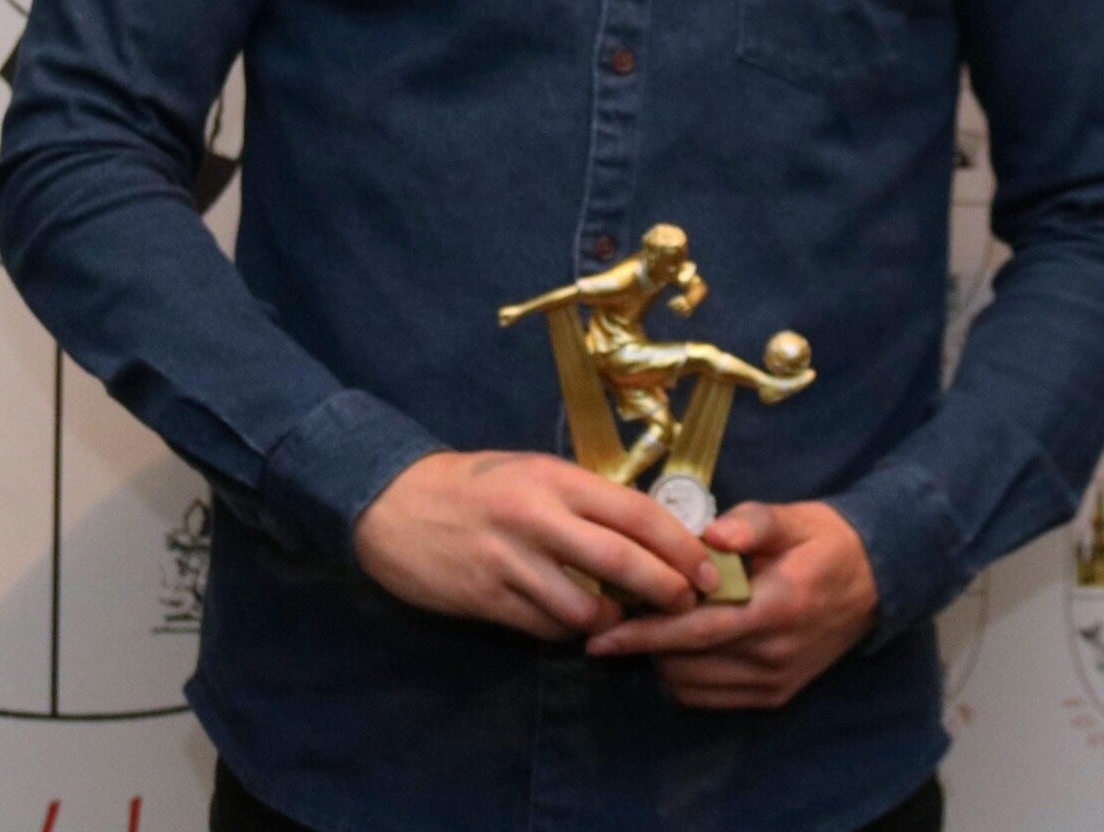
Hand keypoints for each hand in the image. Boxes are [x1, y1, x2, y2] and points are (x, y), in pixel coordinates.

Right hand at [353, 450, 724, 642]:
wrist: (394, 503)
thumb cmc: (476, 484)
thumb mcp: (533, 473)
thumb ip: (582, 500)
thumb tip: (645, 531)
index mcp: (556, 479)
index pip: (635, 511)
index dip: (679, 544)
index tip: (709, 568)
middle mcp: (538, 517)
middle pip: (621, 561)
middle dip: (666, 589)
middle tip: (689, 604)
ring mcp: (511, 561)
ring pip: (584, 606)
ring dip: (613, 619)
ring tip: (623, 617)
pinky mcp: (487, 598)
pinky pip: (544, 627)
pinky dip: (568, 630)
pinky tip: (573, 622)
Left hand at [583, 500, 878, 708]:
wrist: (876, 580)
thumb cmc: (824, 541)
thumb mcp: (791, 518)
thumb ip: (751, 523)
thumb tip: (710, 532)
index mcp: (776, 607)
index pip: (698, 629)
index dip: (645, 634)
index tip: (601, 634)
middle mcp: (774, 654)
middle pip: (688, 663)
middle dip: (644, 644)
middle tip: (614, 618)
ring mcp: (776, 681)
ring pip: (694, 685)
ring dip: (663, 660)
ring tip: (646, 626)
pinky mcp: (777, 695)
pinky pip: (713, 698)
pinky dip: (685, 678)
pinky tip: (678, 646)